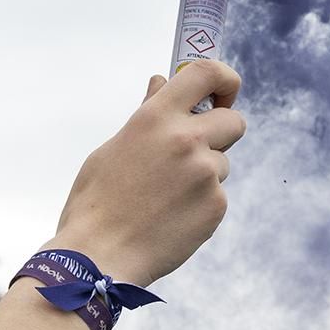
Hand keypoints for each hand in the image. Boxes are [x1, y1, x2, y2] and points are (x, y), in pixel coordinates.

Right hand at [48, 61, 243, 286]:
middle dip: (222, 131)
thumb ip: (146, 114)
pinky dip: (200, 205)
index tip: (223, 91)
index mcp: (155, 118)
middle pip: (234, 121)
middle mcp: (186, 140)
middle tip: (198, 149)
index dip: (224, 78)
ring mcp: (205, 174)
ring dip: (204, 175)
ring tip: (166, 198)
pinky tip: (170, 218)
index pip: (206, 73)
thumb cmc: (96, 203)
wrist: (100, 257)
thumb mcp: (113, 148)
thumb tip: (161, 83)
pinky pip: (216, 196)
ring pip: (221, 164)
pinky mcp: (215, 206)